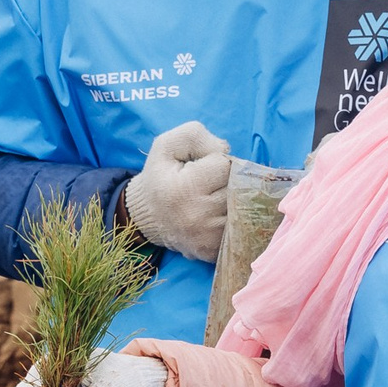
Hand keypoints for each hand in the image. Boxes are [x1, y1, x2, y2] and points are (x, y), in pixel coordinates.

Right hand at [123, 121, 230, 262]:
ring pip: (241, 207)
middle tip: (209, 184)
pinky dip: (233, 218)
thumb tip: (226, 149)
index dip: (216, 161)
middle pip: (236, 186)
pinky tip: (216, 215)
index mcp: (183, 189)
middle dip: (227, 180)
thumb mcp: (166, 146)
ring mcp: (207, 237)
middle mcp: (197, 216)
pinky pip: (239, 227)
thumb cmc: (160, 176)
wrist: (146, 216)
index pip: (224, 165)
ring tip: (213, 198)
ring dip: (233, 199)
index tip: (200, 169)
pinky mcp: (213, 250)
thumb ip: (195, 136)